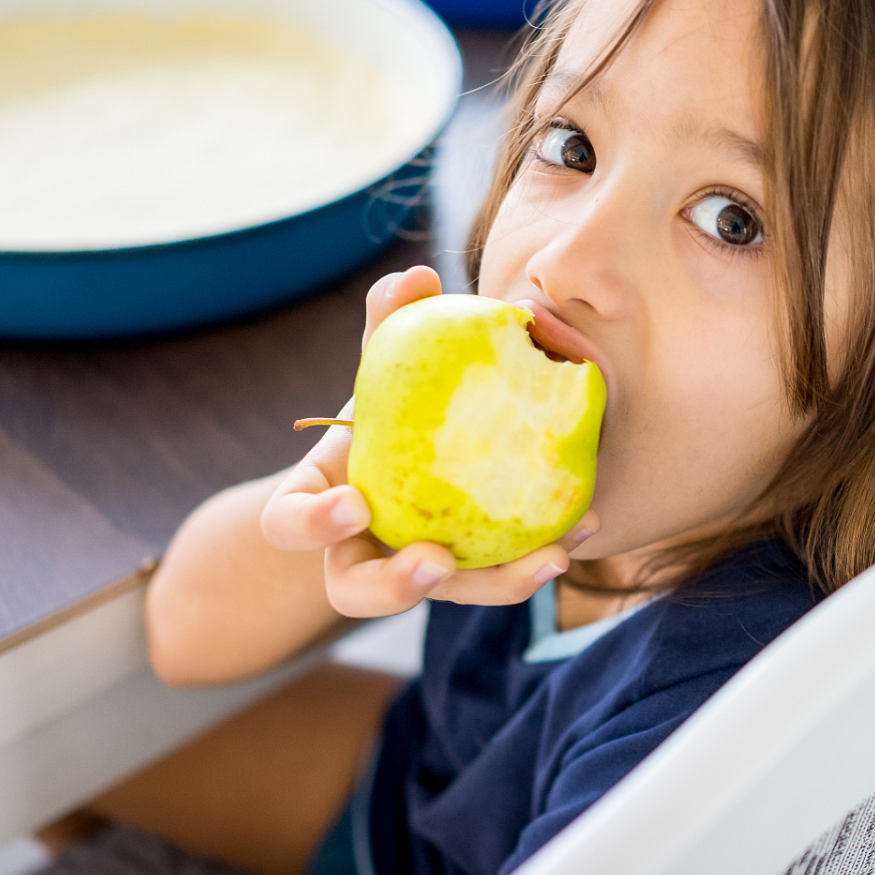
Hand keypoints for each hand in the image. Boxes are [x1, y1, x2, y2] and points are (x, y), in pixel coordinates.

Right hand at [259, 265, 585, 617]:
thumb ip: (389, 321)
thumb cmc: (392, 403)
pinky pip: (505, 573)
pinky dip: (544, 551)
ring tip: (550, 556)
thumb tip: (418, 276)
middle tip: (436, 560)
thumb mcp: (382, 363)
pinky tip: (586, 521)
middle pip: (355, 592)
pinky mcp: (474, 575)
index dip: (312, 523)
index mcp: (320, 505)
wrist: (420, 452)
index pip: (288, 524)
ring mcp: (419, 574)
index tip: (354, 504)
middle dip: (393, 587)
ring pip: (449, 598)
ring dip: (498, 584)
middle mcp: (360, 554)